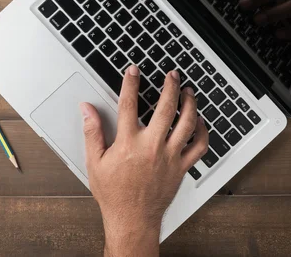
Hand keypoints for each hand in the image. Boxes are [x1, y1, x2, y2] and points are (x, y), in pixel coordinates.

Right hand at [80, 66, 207, 256]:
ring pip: (187, 124)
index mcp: (129, 143)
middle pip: (166, 108)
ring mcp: (170, 157)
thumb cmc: (114, 193)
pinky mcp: (181, 168)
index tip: (133, 71)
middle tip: (172, 75)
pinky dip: (203, 131)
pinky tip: (200, 122)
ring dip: (190, 104)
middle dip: (170, 87)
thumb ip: (92, 132)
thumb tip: (87, 110)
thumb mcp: (94, 161)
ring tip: (189, 92)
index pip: (129, 105)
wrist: (132, 219)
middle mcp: (152, 147)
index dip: (131, 83)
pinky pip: (199, 146)